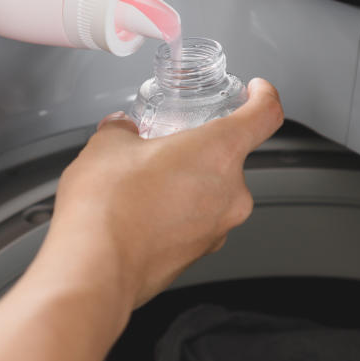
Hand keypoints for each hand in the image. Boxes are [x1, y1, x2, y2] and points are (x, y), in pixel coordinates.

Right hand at [46, 78, 283, 309]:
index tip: (257, 92)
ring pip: (210, 194)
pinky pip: (194, 223)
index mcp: (220, 152)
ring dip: (184, 184)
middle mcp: (231, 193)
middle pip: (228, 159)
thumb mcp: (107, 146)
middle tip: (161, 148)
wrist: (94, 269)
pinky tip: (138, 212)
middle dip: (196, 151)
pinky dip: (174, 214)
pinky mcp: (198, 256)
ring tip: (140, 185)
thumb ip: (121, 131)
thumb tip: (121, 131)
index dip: (263, 97)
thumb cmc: (109, 207)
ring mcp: (217, 230)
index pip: (265, 115)